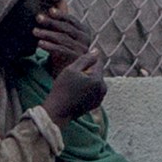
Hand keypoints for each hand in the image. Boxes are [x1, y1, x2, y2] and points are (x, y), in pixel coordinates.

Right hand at [34, 8, 106, 123]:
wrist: (58, 111)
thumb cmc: (62, 88)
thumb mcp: (72, 69)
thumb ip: (86, 59)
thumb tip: (96, 50)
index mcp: (98, 80)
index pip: (98, 61)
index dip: (87, 59)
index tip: (76, 64)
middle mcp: (103, 89)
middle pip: (97, 72)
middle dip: (87, 70)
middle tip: (71, 76)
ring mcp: (100, 98)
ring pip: (94, 81)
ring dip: (86, 79)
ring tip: (72, 84)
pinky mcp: (96, 104)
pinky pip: (93, 90)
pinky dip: (86, 88)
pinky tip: (74, 91)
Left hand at [34, 9, 96, 75]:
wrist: (69, 74)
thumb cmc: (64, 52)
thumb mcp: (63, 35)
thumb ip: (62, 21)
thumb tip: (61, 1)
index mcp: (84, 31)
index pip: (72, 20)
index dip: (61, 14)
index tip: (49, 10)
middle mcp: (86, 39)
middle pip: (66, 28)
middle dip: (51, 22)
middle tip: (38, 18)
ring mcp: (82, 50)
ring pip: (62, 38)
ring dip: (47, 33)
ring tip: (34, 31)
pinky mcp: (76, 59)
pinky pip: (61, 50)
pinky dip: (49, 46)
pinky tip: (39, 44)